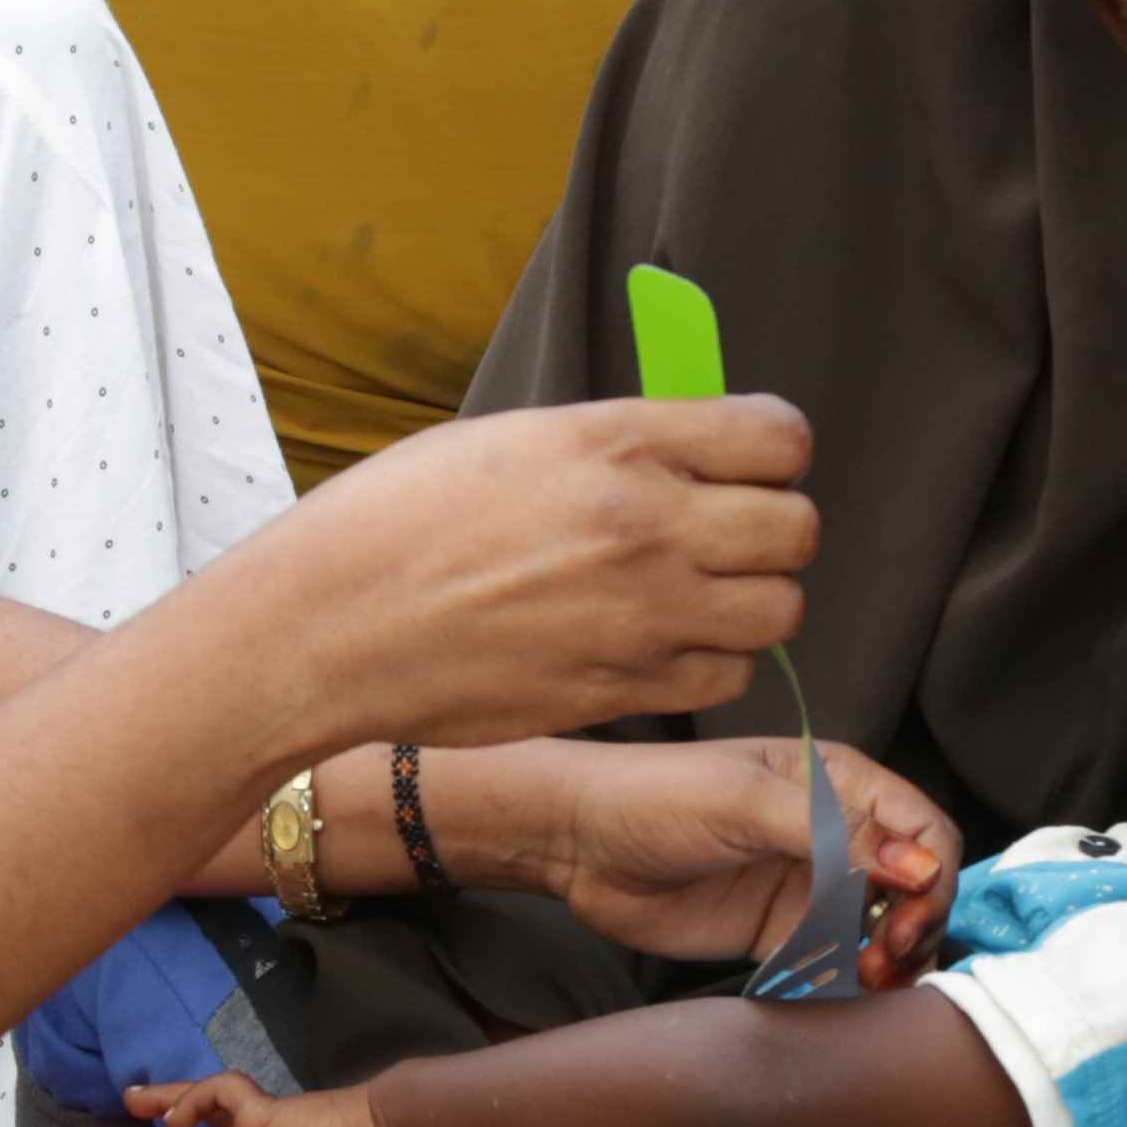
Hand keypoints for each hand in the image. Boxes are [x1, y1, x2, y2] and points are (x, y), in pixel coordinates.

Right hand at [227, 397, 815, 749]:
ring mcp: (642, 617)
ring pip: (779, 610)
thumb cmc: (397, 520)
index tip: (746, 461)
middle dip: (770, 528)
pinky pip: (728, 676)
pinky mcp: (623, 689)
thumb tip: (687, 448)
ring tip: (697, 595)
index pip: (779, 437)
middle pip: (797, 528)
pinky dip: (711, 663)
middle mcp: (647, 527)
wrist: (329, 626)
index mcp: (618, 442)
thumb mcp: (512, 440)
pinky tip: (661, 646)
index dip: (772, 449)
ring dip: (750, 601)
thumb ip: (614, 442)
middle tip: (725, 533)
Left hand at [522, 737, 954, 979]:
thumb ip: (835, 834)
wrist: (575, 844)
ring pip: (884, 930)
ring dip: (894, 960)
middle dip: (917, 923)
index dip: (931, 872)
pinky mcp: (780, 937)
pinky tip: (850, 996)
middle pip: (916, 886)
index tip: (903, 911)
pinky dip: (855, 984)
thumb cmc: (654, 797)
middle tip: (887, 956)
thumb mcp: (745, 803)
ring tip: (871, 981)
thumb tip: (920, 866)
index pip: (923, 827)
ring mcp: (810, 890)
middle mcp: (836, 836)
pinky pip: (836, 964)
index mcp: (840, 783)